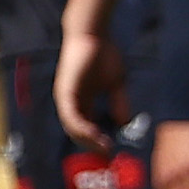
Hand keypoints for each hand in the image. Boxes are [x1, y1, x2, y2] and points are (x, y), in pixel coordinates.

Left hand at [51, 31, 117, 147]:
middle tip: (108, 155)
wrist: (94, 34)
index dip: (98, 141)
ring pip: (72, 127)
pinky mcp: (64, 92)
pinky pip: (70, 115)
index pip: (87, 128)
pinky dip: (80, 127)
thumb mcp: (115, 84)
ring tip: (103, 148)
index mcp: (82, 102)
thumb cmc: (103, 55)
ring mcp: (65, 98)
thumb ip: (118, 102)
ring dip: (87, 140)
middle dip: (92, 145)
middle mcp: (71, 103)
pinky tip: (93, 134)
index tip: (112, 150)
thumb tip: (124, 122)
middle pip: (77, 132)